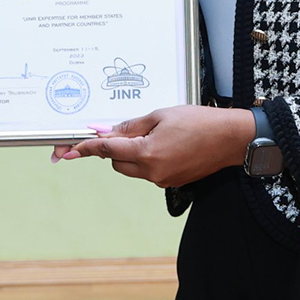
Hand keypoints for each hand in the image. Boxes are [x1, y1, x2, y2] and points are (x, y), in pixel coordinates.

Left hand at [55, 106, 255, 188]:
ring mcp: (162, 180)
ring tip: (155, 134)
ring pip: (131, 168)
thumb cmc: (200, 122)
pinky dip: (147, 159)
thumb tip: (107, 132)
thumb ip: (131, 126)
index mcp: (147, 153)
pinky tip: (165, 144)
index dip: (86, 148)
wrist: (231, 139)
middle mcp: (152, 172)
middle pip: (116, 163)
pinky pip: (148, 172)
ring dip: (131, 154)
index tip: (68, 150)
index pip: (107, 150)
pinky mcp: (171, 183)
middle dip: (115, 148)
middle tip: (126, 130)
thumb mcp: (160, 115)